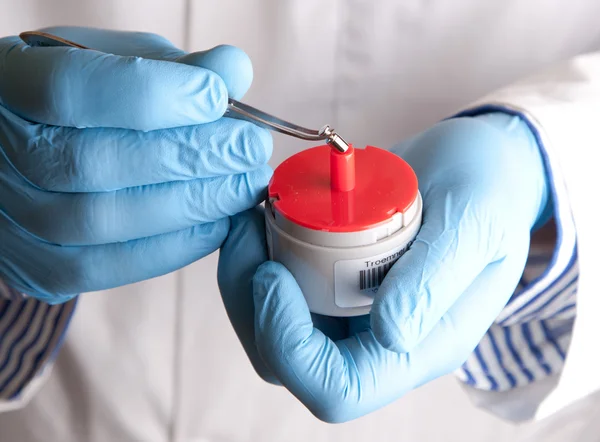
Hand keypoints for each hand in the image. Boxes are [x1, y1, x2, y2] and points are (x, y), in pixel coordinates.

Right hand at [0, 27, 271, 302]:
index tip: (218, 96)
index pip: (71, 90)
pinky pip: (106, 269)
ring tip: (243, 186)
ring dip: (192, 206)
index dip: (153, 95)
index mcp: (6, 84)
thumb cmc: (86, 99)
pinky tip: (216, 223)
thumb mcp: (119, 61)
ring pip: (102, 222)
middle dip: (191, 157)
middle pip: (94, 164)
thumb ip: (172, 67)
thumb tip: (232, 73)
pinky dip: (173, 248)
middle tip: (251, 149)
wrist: (35, 153)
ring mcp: (11, 220)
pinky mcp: (38, 267)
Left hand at [218, 112, 549, 421]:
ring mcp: (352, 312)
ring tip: (251, 219)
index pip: (339, 389)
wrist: (476, 165)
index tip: (273, 274)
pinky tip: (262, 215)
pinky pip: (279, 288)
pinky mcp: (333, 282)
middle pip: (288, 363)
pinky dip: (257, 256)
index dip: (290, 347)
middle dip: (252, 305)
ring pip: (272, 327)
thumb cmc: (487, 191)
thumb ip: (437, 278)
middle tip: (249, 233)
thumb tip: (390, 334)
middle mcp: (378, 340)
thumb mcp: (476, 222)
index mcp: (421, 345)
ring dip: (245, 279)